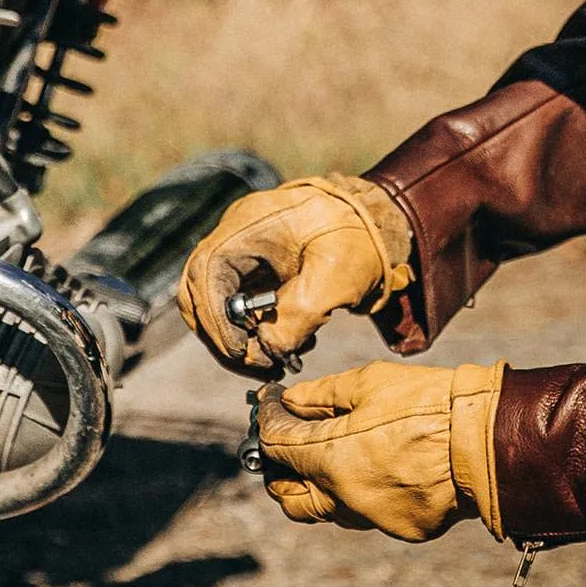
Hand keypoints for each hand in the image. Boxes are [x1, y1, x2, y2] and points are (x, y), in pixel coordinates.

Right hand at [178, 175, 414, 371]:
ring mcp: (244, 251)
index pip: (206, 272)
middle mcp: (237, 235)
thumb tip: (268, 351)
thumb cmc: (364, 237)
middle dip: (223, 335)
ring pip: (216, 302)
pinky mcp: (257, 268)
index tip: (241, 351)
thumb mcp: (339, 276)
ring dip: (239, 337)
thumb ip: (301, 314)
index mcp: (249, 223)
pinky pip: (239, 305)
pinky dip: (255, 329)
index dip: (216, 318)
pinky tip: (286, 344)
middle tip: (257, 366)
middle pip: (200, 291)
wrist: (386, 220)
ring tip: (276, 360)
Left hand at [256, 359, 504, 542]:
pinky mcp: (403, 527)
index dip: (266, 419)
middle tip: (290, 443)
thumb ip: (322, 394)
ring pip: (328, 511)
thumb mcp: (372, 384)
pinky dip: (367, 492)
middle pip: (287, 497)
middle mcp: (342, 497)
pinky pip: (371, 514)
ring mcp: (373, 517)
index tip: (270, 404)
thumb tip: (291, 401)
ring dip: (321, 486)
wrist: (490, 439)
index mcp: (330, 458)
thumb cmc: (432, 405)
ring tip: (338, 455)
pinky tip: (387, 466)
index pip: (275, 444)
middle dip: (280, 469)